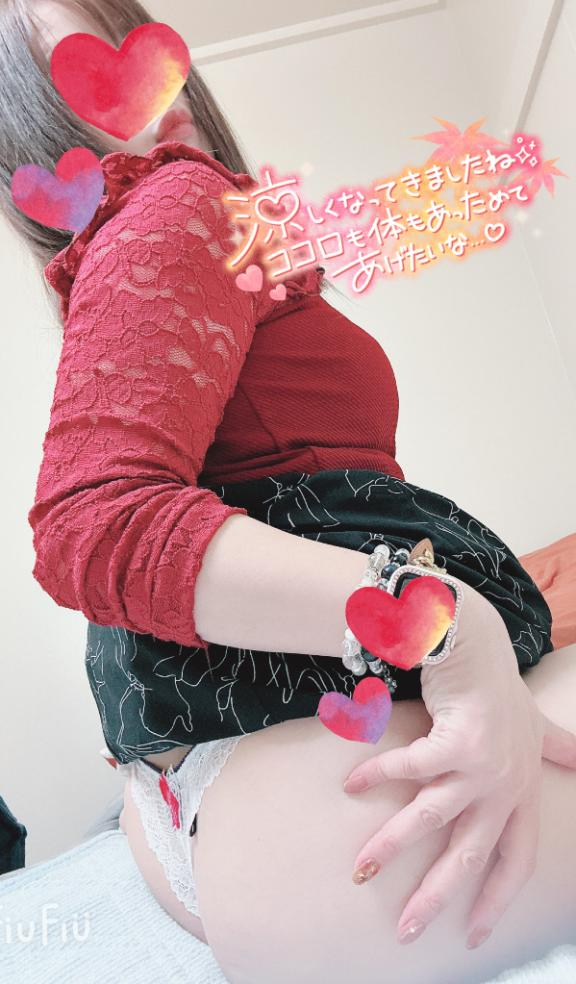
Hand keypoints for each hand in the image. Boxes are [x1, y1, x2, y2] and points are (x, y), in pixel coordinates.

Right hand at [342, 580, 575, 948]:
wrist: (477, 641)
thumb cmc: (500, 685)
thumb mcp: (536, 723)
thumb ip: (557, 746)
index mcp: (524, 789)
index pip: (518, 859)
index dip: (496, 899)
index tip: (471, 934)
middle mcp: (507, 785)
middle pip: (471, 854)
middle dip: (436, 896)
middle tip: (404, 928)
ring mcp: (484, 765)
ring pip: (432, 818)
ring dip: (391, 845)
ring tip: (360, 868)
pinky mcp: (457, 741)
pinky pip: (409, 769)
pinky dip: (377, 775)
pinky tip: (351, 784)